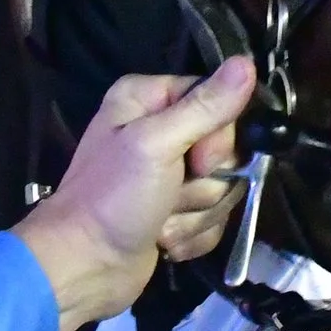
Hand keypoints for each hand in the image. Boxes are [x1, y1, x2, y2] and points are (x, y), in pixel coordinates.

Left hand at [11, 56, 253, 330]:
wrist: (84, 267)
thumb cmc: (113, 199)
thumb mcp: (157, 145)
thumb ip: (205, 107)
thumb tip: (246, 63)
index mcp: (149, 99)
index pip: (219, 100)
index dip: (217, 137)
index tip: (196, 162)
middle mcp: (160, 129)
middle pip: (226, 149)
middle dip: (205, 183)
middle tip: (171, 195)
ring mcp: (169, 175)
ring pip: (222, 188)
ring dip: (195, 214)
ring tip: (160, 224)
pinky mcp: (177, 212)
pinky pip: (213, 219)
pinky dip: (191, 235)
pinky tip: (163, 241)